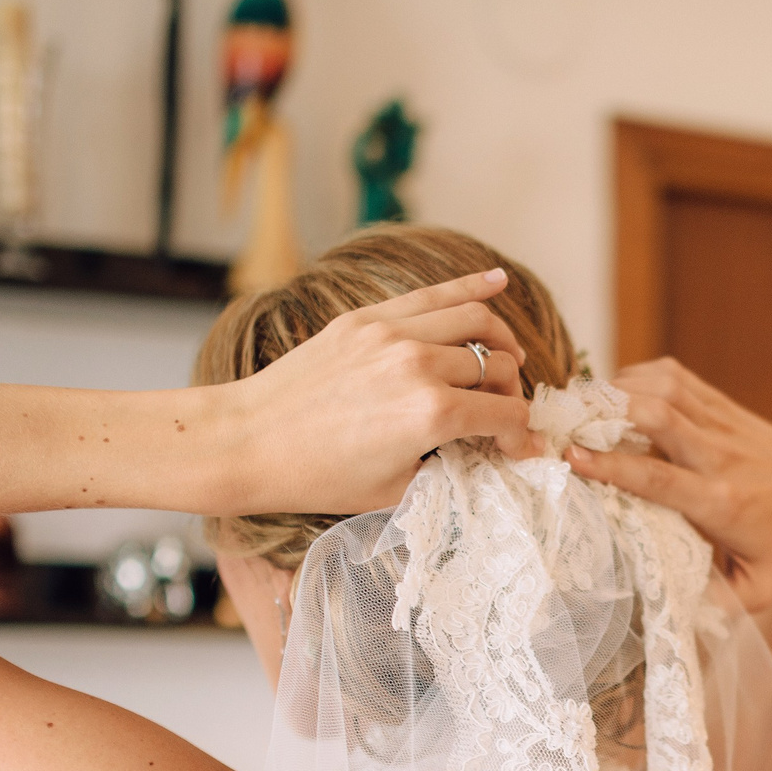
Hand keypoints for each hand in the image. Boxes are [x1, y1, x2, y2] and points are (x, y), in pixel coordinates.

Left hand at [222, 270, 536, 513]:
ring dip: (503, 340)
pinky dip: (472, 286)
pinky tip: (499, 280)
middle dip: (512, 393)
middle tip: (503, 412)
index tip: (520, 449)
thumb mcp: (396, 489)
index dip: (522, 436)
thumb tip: (482, 452)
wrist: (249, 442)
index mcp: (431, 415)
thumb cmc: (317, 477)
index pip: (506, 414)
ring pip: (476, 320)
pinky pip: (433, 295)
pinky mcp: (367, 319)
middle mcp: (419, 366)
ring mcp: (392, 335)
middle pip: (498, 367)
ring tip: (510, 357)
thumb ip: (448, 465)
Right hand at [568, 359, 771, 610]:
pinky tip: (620, 389)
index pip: (660, 479)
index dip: (613, 466)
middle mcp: (723, 458)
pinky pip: (682, 379)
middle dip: (608, 410)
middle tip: (567, 417)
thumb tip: (669, 610)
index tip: (572, 458)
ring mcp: (728, 427)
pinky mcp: (731, 409)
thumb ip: (715, 602)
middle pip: (661, 416)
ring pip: (669, 388)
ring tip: (585, 401)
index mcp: (722, 504)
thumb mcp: (757, 590)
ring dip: (622, 387)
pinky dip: (644, 376)